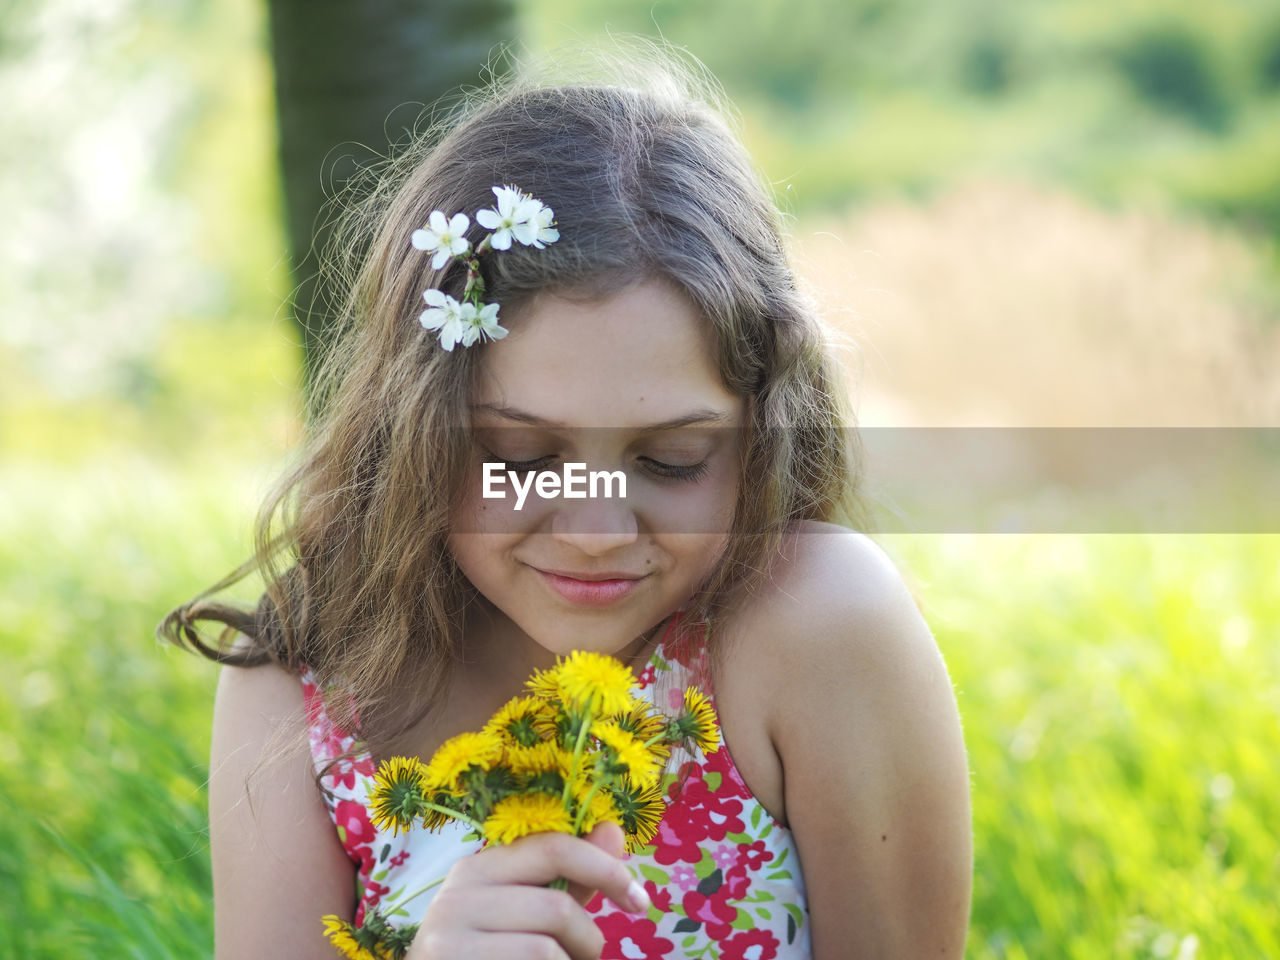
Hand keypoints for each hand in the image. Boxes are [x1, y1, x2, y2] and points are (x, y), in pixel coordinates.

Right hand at [407, 822, 649, 959]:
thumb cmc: (488, 955)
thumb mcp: (526, 912)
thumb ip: (571, 877)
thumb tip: (614, 829)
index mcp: (478, 868)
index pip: (554, 847)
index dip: (607, 870)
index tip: (639, 900)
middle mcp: (456, 895)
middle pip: (557, 905)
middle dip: (589, 938)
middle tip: (589, 958)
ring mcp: (447, 937)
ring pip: (546, 947)